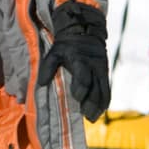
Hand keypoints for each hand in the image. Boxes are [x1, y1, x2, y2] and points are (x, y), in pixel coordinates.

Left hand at [38, 0, 110, 121]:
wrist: (85, 30)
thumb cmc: (67, 43)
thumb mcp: (55, 51)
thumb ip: (48, 66)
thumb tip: (41, 84)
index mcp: (81, 60)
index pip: (84, 78)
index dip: (81, 89)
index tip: (77, 99)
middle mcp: (94, 66)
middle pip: (96, 89)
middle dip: (91, 104)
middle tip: (86, 116)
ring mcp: (101, 70)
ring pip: (103, 91)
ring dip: (98, 106)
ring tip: (92, 119)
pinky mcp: (105, 73)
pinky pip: (107, 89)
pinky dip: (104, 101)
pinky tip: (100, 111)